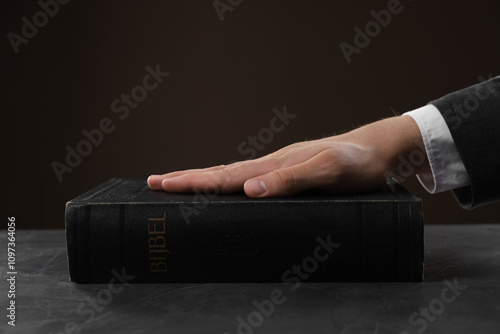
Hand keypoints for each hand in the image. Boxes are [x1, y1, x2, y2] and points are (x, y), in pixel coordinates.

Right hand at [148, 115, 429, 197]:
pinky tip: (228, 189)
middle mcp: (271, 165)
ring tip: (180, 184)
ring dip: (203, 180)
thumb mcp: (328, 172)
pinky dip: (228, 183)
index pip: (224, 175)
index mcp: (273, 165)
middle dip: (186, 179)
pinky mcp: (288, 174)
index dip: (192, 181)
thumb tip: (250, 189)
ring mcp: (278, 168)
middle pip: (221, 172)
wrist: (377, 150)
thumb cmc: (356, 164)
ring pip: (233, 174)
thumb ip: (292, 180)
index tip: (161, 184)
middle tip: (155, 183)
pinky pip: (250, 178)